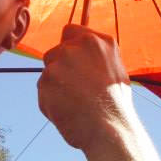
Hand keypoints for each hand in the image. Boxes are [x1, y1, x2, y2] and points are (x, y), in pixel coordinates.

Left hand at [37, 25, 131, 151]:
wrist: (109, 129)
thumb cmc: (116, 104)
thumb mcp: (116, 69)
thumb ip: (95, 55)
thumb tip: (81, 52)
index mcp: (95, 41)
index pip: (70, 31)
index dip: (70, 46)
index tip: (73, 61)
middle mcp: (73, 48)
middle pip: (55, 52)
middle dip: (60, 68)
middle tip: (77, 90)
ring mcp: (57, 64)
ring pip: (48, 73)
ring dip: (56, 86)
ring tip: (76, 104)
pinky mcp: (44, 82)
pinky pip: (43, 91)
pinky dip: (51, 102)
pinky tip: (68, 112)